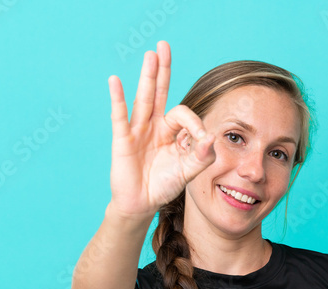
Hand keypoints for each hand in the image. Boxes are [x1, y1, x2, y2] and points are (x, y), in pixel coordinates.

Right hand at [107, 40, 216, 219]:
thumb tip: (212, 137)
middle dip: (163, 70)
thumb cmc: (164, 186)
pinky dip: (118, 98)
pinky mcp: (123, 140)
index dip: (195, 124)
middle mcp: (155, 126)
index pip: (184, 115)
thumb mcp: (189, 171)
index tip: (203, 140)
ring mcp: (138, 131)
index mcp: (172, 131)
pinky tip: (115, 81)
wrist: (142, 204)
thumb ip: (203, 155)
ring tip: (151, 54)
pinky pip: (120, 116)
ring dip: (147, 76)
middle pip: (159, 92)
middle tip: (163, 45)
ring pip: (144, 99)